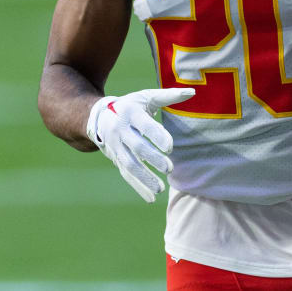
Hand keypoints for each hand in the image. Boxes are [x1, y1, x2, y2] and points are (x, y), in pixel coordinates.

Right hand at [85, 87, 195, 201]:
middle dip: (152, 159)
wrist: (99, 116)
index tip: (170, 147)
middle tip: (169, 168)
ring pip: (129, 164)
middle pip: (137, 147)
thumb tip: (192, 92)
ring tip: (161, 189)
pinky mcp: (116, 159)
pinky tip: (151, 198)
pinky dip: (138, 187)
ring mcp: (116, 147)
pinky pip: (126, 175)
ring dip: (144, 178)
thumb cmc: (130, 105)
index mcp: (130, 113)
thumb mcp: (146, 97)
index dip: (157, 136)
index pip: (145, 126)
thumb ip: (168, 96)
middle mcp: (120, 130)